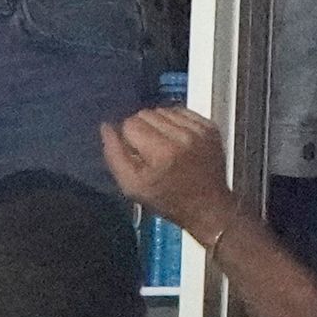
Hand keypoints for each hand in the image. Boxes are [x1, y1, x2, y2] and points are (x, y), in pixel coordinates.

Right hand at [101, 106, 233, 245]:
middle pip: (146, 113)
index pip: (130, 123)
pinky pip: (182, 111)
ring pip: (163, 110)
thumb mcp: (132, 187)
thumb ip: (114, 155)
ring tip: (164, 144)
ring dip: (159, 124)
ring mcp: (199, 130)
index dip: (128, 138)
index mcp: (161, 152)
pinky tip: (178, 139)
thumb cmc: (167, 199)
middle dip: (142, 129)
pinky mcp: (210, 127)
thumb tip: (106, 127)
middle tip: (149, 150)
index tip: (136, 154)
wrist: (208, 207)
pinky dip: (175, 122)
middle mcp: (182, 136)